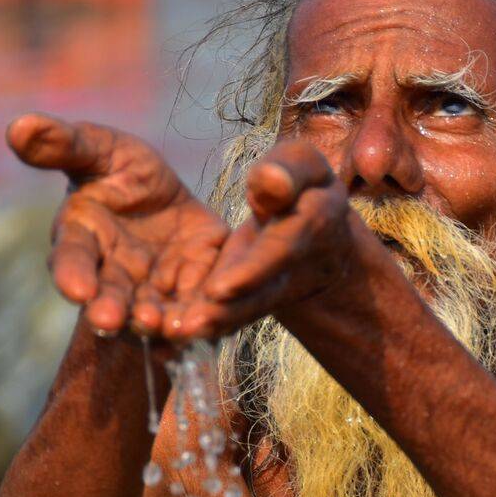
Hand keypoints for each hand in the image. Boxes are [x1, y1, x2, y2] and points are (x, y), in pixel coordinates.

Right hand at [7, 113, 229, 335]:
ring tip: (156, 326)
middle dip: (108, 310)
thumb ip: (64, 144)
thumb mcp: (99, 148)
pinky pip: (192, 309)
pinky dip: (194, 319)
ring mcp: (149, 289)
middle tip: (109, 323)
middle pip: (107, 297)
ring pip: (147, 312)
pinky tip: (198, 325)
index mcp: (82, 236)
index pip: (70, 258)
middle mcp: (111, 273)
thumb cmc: (121, 170)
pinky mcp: (189, 291)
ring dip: (150, 321)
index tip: (77, 292)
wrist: (167, 199)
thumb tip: (18, 127)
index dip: (72, 275)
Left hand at [166, 140, 353, 338]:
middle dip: (229, 309)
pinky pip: (238, 312)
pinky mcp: (259, 296)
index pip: (283, 247)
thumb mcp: (302, 164)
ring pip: (249, 307)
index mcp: (314, 221)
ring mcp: (279, 284)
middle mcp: (298, 262)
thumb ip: (288, 169)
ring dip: (216, 322)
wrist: (320, 230)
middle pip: (265, 290)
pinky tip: (175, 331)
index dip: (254, 269)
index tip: (218, 289)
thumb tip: (272, 182)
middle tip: (191, 324)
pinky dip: (210, 323)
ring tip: (178, 332)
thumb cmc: (301, 183)